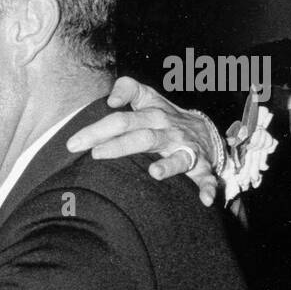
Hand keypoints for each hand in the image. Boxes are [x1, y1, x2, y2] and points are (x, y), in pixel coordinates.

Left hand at [66, 76, 219, 206]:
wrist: (206, 131)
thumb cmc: (166, 117)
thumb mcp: (149, 97)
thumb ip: (128, 89)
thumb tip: (111, 99)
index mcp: (152, 115)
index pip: (123, 118)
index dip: (102, 126)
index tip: (83, 134)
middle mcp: (168, 131)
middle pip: (142, 137)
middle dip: (119, 146)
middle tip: (94, 154)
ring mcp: (186, 149)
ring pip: (177, 157)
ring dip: (169, 165)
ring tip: (154, 173)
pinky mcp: (202, 166)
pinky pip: (206, 177)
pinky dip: (208, 188)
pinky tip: (205, 200)